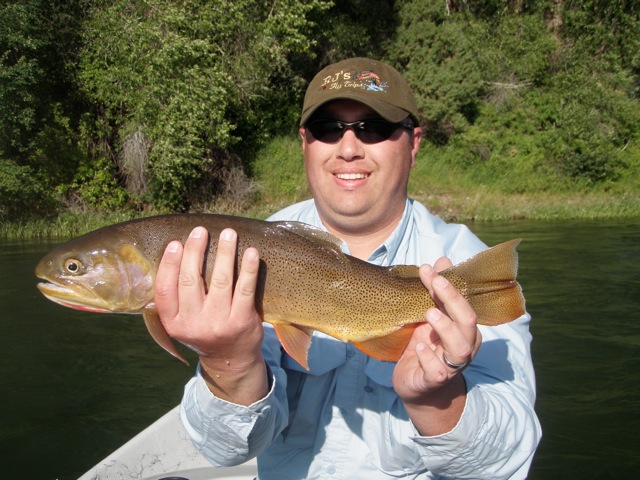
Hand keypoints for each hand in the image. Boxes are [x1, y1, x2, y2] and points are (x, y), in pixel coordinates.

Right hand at [154, 227, 267, 403]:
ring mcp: (219, 323)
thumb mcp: (182, 321)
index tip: (175, 243)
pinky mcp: (242, 321)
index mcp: (174, 323)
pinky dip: (248, 268)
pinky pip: (245, 289)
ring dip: (224, 253)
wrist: (230, 360)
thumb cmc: (204, 330)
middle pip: (191, 281)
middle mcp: (194, 325)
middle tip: (200, 231)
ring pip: (221, 280)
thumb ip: (176, 297)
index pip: (165, 290)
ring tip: (227, 234)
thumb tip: (174, 253)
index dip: (169, 264)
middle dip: (195, 251)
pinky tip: (250, 252)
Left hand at [392, 257, 481, 434]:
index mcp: (464, 327)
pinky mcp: (435, 381)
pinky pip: (438, 371)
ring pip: (460, 347)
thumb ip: (436, 292)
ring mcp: (451, 365)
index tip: (430, 269)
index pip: (462, 302)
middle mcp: (464, 345)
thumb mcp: (428, 316)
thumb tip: (443, 260)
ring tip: (429, 313)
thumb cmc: (426, 346)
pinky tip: (420, 348)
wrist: (417, 385)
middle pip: (467, 321)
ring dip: (445, 328)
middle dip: (452, 299)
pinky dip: (429, 358)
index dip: (449, 285)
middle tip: (435, 281)